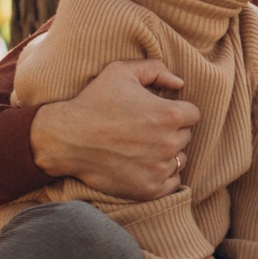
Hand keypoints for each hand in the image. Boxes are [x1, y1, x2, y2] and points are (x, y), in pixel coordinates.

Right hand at [31, 59, 198, 199]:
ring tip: (141, 147)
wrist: (65, 138)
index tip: (156, 113)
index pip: (192, 114)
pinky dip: (162, 176)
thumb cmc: (93, 102)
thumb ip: (155, 69)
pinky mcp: (149, 189)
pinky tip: (144, 165)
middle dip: (170, 132)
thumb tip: (179, 84)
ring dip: (167, 154)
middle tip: (144, 130)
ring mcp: (159, 168)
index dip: (175, 111)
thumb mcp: (121, 72)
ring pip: (179, 159)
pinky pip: (172, 183)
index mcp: (169, 114)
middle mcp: (169, 143)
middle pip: (186, 136)